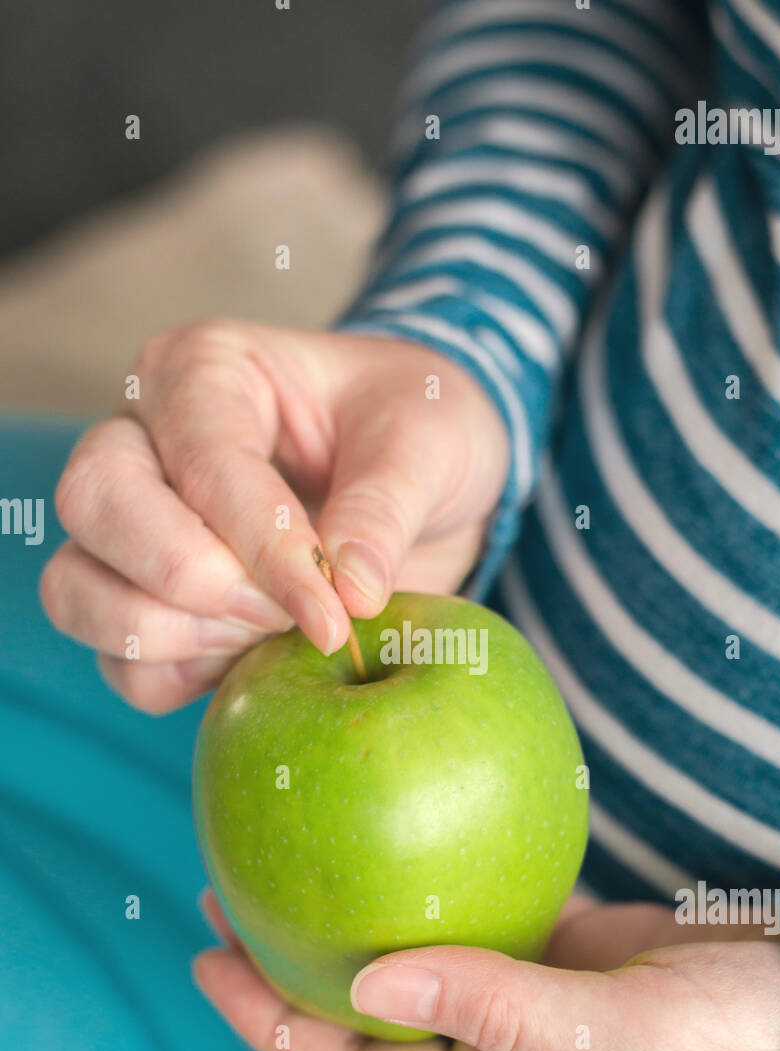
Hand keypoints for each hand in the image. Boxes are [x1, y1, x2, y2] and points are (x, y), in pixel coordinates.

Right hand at [40, 322, 506, 711]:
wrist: (423, 483)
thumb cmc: (415, 433)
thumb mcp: (431, 443)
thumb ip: (385, 510)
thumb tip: (347, 591)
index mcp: (206, 371)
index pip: (204, 462)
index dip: (265, 548)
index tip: (334, 614)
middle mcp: (143, 439)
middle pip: (94, 504)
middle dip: (186, 579)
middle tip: (279, 616)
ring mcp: (130, 526)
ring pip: (77, 588)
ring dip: (169, 637)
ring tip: (267, 639)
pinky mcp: (145, 604)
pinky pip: (120, 663)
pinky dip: (175, 679)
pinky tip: (252, 664)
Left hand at [194, 892, 779, 1050]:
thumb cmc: (729, 1046)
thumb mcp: (620, 1036)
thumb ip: (504, 1011)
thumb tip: (370, 986)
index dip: (273, 1024)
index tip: (212, 963)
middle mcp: (493, 1045)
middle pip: (361, 1008)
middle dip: (286, 961)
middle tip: (226, 891)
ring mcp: (523, 990)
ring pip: (410, 953)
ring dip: (347, 909)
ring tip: (293, 851)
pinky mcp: (558, 941)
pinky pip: (474, 904)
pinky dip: (431, 868)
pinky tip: (402, 824)